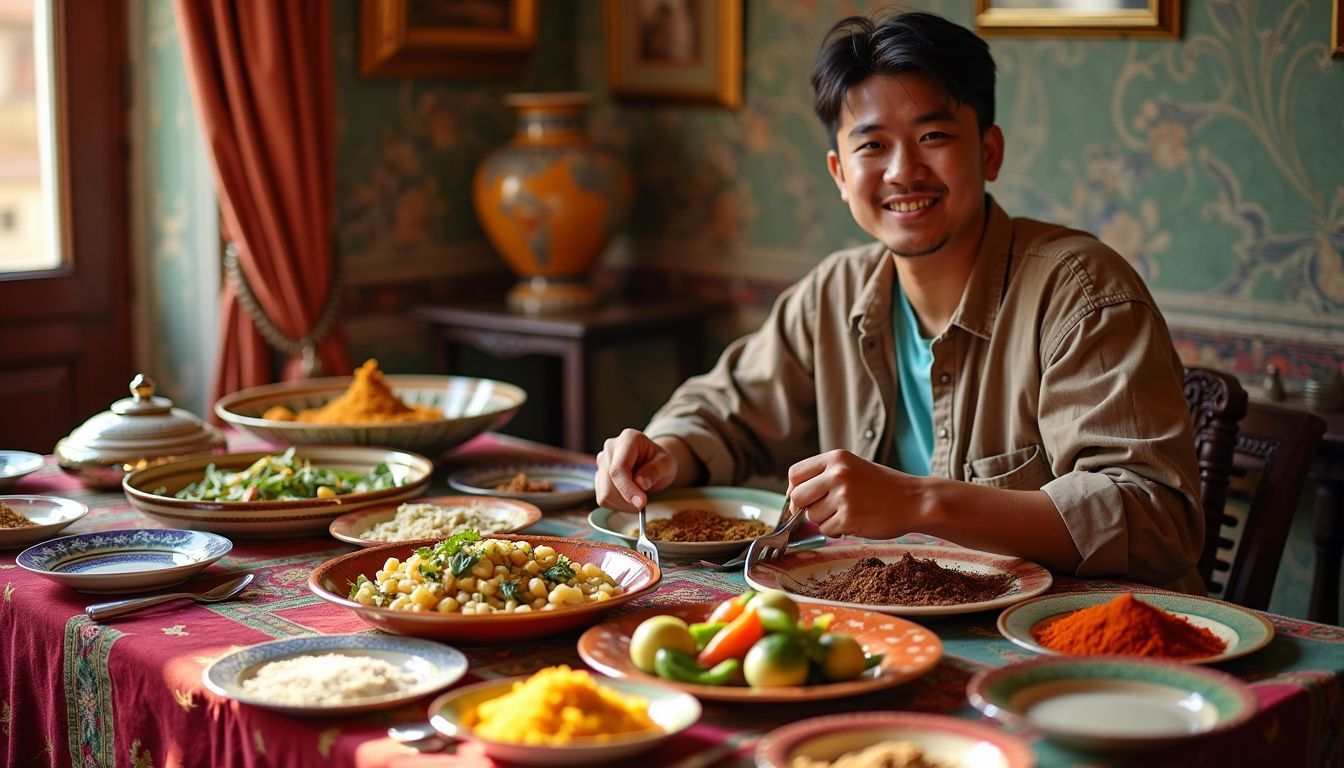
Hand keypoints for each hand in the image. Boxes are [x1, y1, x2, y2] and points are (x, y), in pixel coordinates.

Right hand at [594, 429, 680, 511]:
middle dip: (627, 499)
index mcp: (628, 439)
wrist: (652, 463)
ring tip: (638, 498)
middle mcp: (610, 447)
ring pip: (605, 493)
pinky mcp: (599, 476)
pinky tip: (629, 499)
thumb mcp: (666, 464)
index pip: (619, 468)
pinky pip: (603, 498)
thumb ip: (655, 471)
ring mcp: (601, 462)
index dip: (627, 488)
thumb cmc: (660, 462)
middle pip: (610, 483)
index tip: (640, 503)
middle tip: (643, 503)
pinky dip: (618, 505)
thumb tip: (640, 483)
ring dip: (623, 504)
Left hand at [787, 450, 926, 538]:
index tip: (802, 498)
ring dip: (824, 520)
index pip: (795, 473)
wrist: (914, 500)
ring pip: (812, 516)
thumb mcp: (852, 468)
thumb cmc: (882, 487)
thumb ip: (824, 476)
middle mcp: (837, 474)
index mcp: (836, 458)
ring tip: (847, 513)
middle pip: (797, 497)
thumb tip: (793, 497)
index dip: (794, 489)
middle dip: (805, 508)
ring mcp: (843, 496)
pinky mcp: (849, 517)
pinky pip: (826, 529)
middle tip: (821, 510)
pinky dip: (836, 530)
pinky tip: (854, 522)